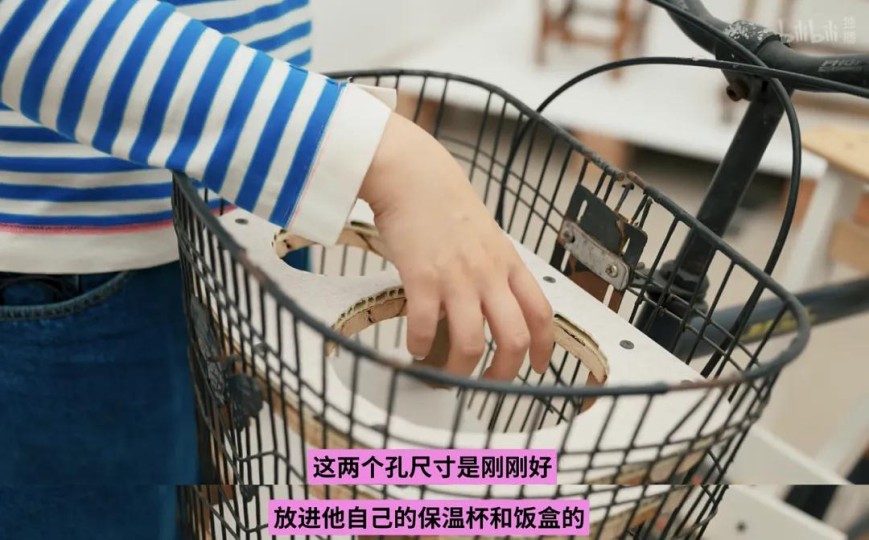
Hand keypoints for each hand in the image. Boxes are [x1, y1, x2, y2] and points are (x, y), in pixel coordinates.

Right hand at [359, 113, 553, 380]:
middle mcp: (489, 274)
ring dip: (460, 370)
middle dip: (504, 373)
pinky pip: (427, 327)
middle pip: (514, 337)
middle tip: (488, 385)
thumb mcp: (486, 235)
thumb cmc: (444, 202)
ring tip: (445, 374)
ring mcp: (457, 277)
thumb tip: (490, 302)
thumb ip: (493, 268)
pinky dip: (420, 347)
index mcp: (508, 263)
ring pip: (472, 343)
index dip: (544, 347)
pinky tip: (414, 348)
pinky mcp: (423, 278)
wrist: (413, 175)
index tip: (538, 368)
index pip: (541, 313)